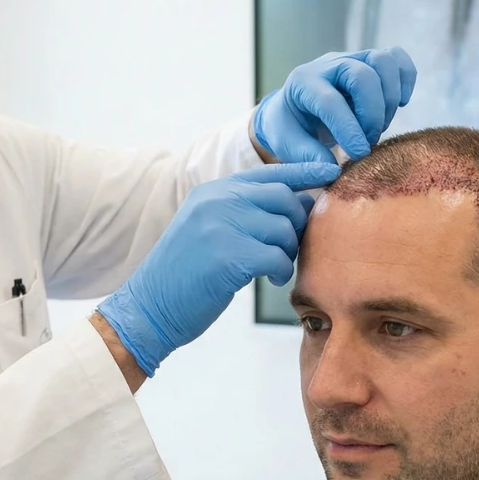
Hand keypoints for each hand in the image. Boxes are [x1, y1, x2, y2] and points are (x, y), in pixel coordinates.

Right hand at [97, 162, 339, 375]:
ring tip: (273, 268)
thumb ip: (241, 210)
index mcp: (212, 191)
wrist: (148, 307)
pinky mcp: (228, 257)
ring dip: (287, 253)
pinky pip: (278, 258)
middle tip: (288, 248)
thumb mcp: (206, 227)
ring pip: (284, 230)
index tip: (329, 173)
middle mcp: (216, 201)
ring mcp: (221, 226)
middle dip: (296, 224)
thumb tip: (298, 201)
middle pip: (284, 199)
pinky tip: (269, 280)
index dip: (304, 172)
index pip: (269, 172)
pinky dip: (280, 272)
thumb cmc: (184, 274)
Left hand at [252, 46, 417, 163]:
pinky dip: (405, 80)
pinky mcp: (372, 61)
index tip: (359, 154)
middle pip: (362, 75)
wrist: (296, 109)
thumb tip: (332, 170)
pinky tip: (400, 104)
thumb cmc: (292, 127)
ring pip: (383, 61)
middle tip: (368, 142)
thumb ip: (308, 156)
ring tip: (380, 126)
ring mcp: (353, 58)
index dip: (348, 129)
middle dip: (372, 115)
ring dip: (390, 99)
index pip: (331, 101)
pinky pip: (397, 57)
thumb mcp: (288, 144)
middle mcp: (329, 64)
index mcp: (303, 82)